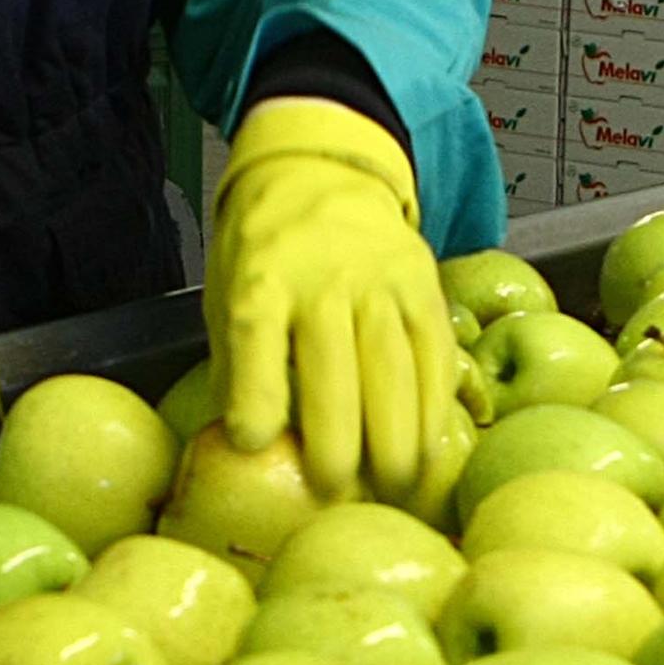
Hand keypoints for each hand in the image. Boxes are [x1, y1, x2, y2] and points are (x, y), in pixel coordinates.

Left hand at [205, 97, 458, 506]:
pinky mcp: (423, 284)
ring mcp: (380, 281)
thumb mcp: (227, 293)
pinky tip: (430, 446)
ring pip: (395, 369)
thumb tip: (255, 452)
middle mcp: (322, 279)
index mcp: (261, 280)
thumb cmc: (265, 252)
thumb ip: (239, 365)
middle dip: (337, 444)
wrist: (322, 170)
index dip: (257, 398)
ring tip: (397, 488)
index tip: (255, 444)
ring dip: (398, 439)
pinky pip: (436, 353)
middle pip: (335, 371)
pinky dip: (436, 406)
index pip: (257, 340)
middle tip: (337, 494)